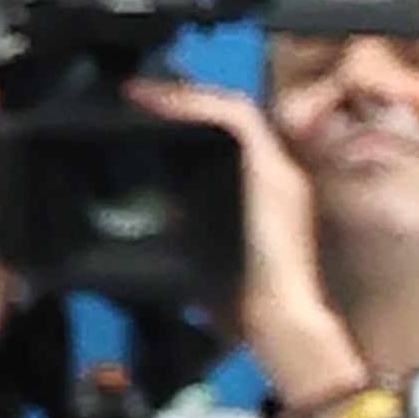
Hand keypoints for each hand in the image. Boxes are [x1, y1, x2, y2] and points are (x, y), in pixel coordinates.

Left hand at [129, 70, 360, 411]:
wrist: (280, 325)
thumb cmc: (247, 310)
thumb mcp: (203, 265)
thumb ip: (184, 238)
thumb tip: (152, 226)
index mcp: (259, 197)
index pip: (224, 141)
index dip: (184, 119)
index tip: (142, 112)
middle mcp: (276, 176)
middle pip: (228, 118)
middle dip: (183, 99)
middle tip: (137, 93)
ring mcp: (280, 171)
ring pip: (232, 110)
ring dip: (185, 96)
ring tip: (141, 92)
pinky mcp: (277, 170)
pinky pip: (236, 118)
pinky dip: (197, 104)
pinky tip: (160, 100)